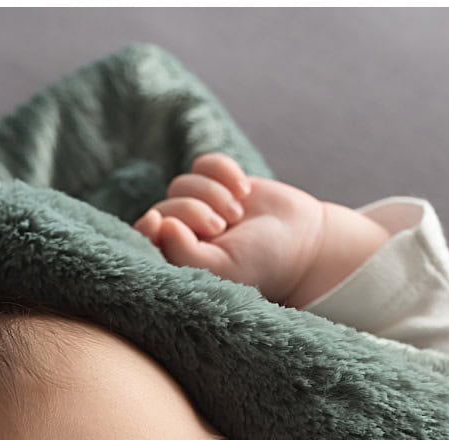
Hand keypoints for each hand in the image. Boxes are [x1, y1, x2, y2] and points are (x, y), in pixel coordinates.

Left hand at [132, 153, 390, 308]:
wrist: (304, 241)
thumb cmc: (262, 262)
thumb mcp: (223, 267)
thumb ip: (184, 253)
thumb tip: (157, 223)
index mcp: (178, 261)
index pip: (144, 240)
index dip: (146, 228)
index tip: (156, 222)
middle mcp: (183, 235)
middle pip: (164, 208)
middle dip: (194, 212)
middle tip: (223, 227)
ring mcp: (199, 205)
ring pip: (182, 184)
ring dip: (212, 194)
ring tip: (238, 213)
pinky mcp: (217, 181)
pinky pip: (204, 162)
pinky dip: (223, 171)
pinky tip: (244, 189)